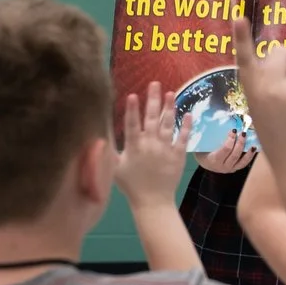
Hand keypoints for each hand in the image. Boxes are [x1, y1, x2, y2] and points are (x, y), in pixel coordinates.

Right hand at [115, 83, 194, 205]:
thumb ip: (108, 150)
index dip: (132, 110)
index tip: (133, 94)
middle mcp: (150, 145)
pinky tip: (188, 113)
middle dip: (153, 100)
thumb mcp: (115, 168)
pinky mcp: (178, 155)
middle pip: (151, 118)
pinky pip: (183, 138)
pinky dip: (186, 126)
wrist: (152, 201)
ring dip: (169, 108)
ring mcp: (165, 149)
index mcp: (134, 147)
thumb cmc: (131, 184)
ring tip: (171, 93)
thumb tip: (97, 134)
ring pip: (167, 124)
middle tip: (155, 84)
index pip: (132, 124)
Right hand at [194, 132, 256, 173]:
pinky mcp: (235, 169)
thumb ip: (208, 137)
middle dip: (240, 143)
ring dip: (248, 152)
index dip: (231, 139)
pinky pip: (244, 164)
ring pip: (242, 162)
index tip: (233, 130)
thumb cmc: (203, 152)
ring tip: (253, 144)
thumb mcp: (202, 145)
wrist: (204, 164)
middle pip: (235, 155)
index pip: (225, 150)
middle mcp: (223, 166)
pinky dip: (250, 157)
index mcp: (214, 160)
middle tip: (243, 133)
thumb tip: (214, 121)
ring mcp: (230, 169)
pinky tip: (254, 149)